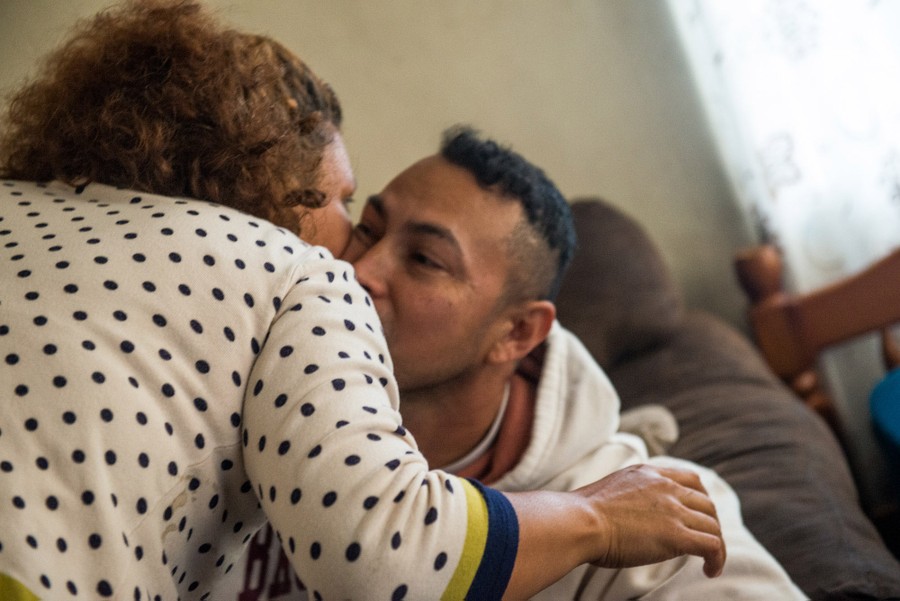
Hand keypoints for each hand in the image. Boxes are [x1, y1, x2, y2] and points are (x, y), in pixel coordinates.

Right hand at [576, 464, 725, 577]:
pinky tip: (711, 570)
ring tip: (710, 562)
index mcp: (647, 474)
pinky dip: (718, 559)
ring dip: (715, 544)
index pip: (689, 479)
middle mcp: (665, 487)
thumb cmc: (581, 514)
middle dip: (710, 523)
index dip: (699, 499)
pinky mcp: (676, 534)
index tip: (696, 515)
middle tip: (704, 541)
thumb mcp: (609, 491)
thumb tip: (623, 515)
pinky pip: (712, 545)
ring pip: (713, 525)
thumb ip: (626, 496)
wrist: (579, 522)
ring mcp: (672, 510)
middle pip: (706, 503)